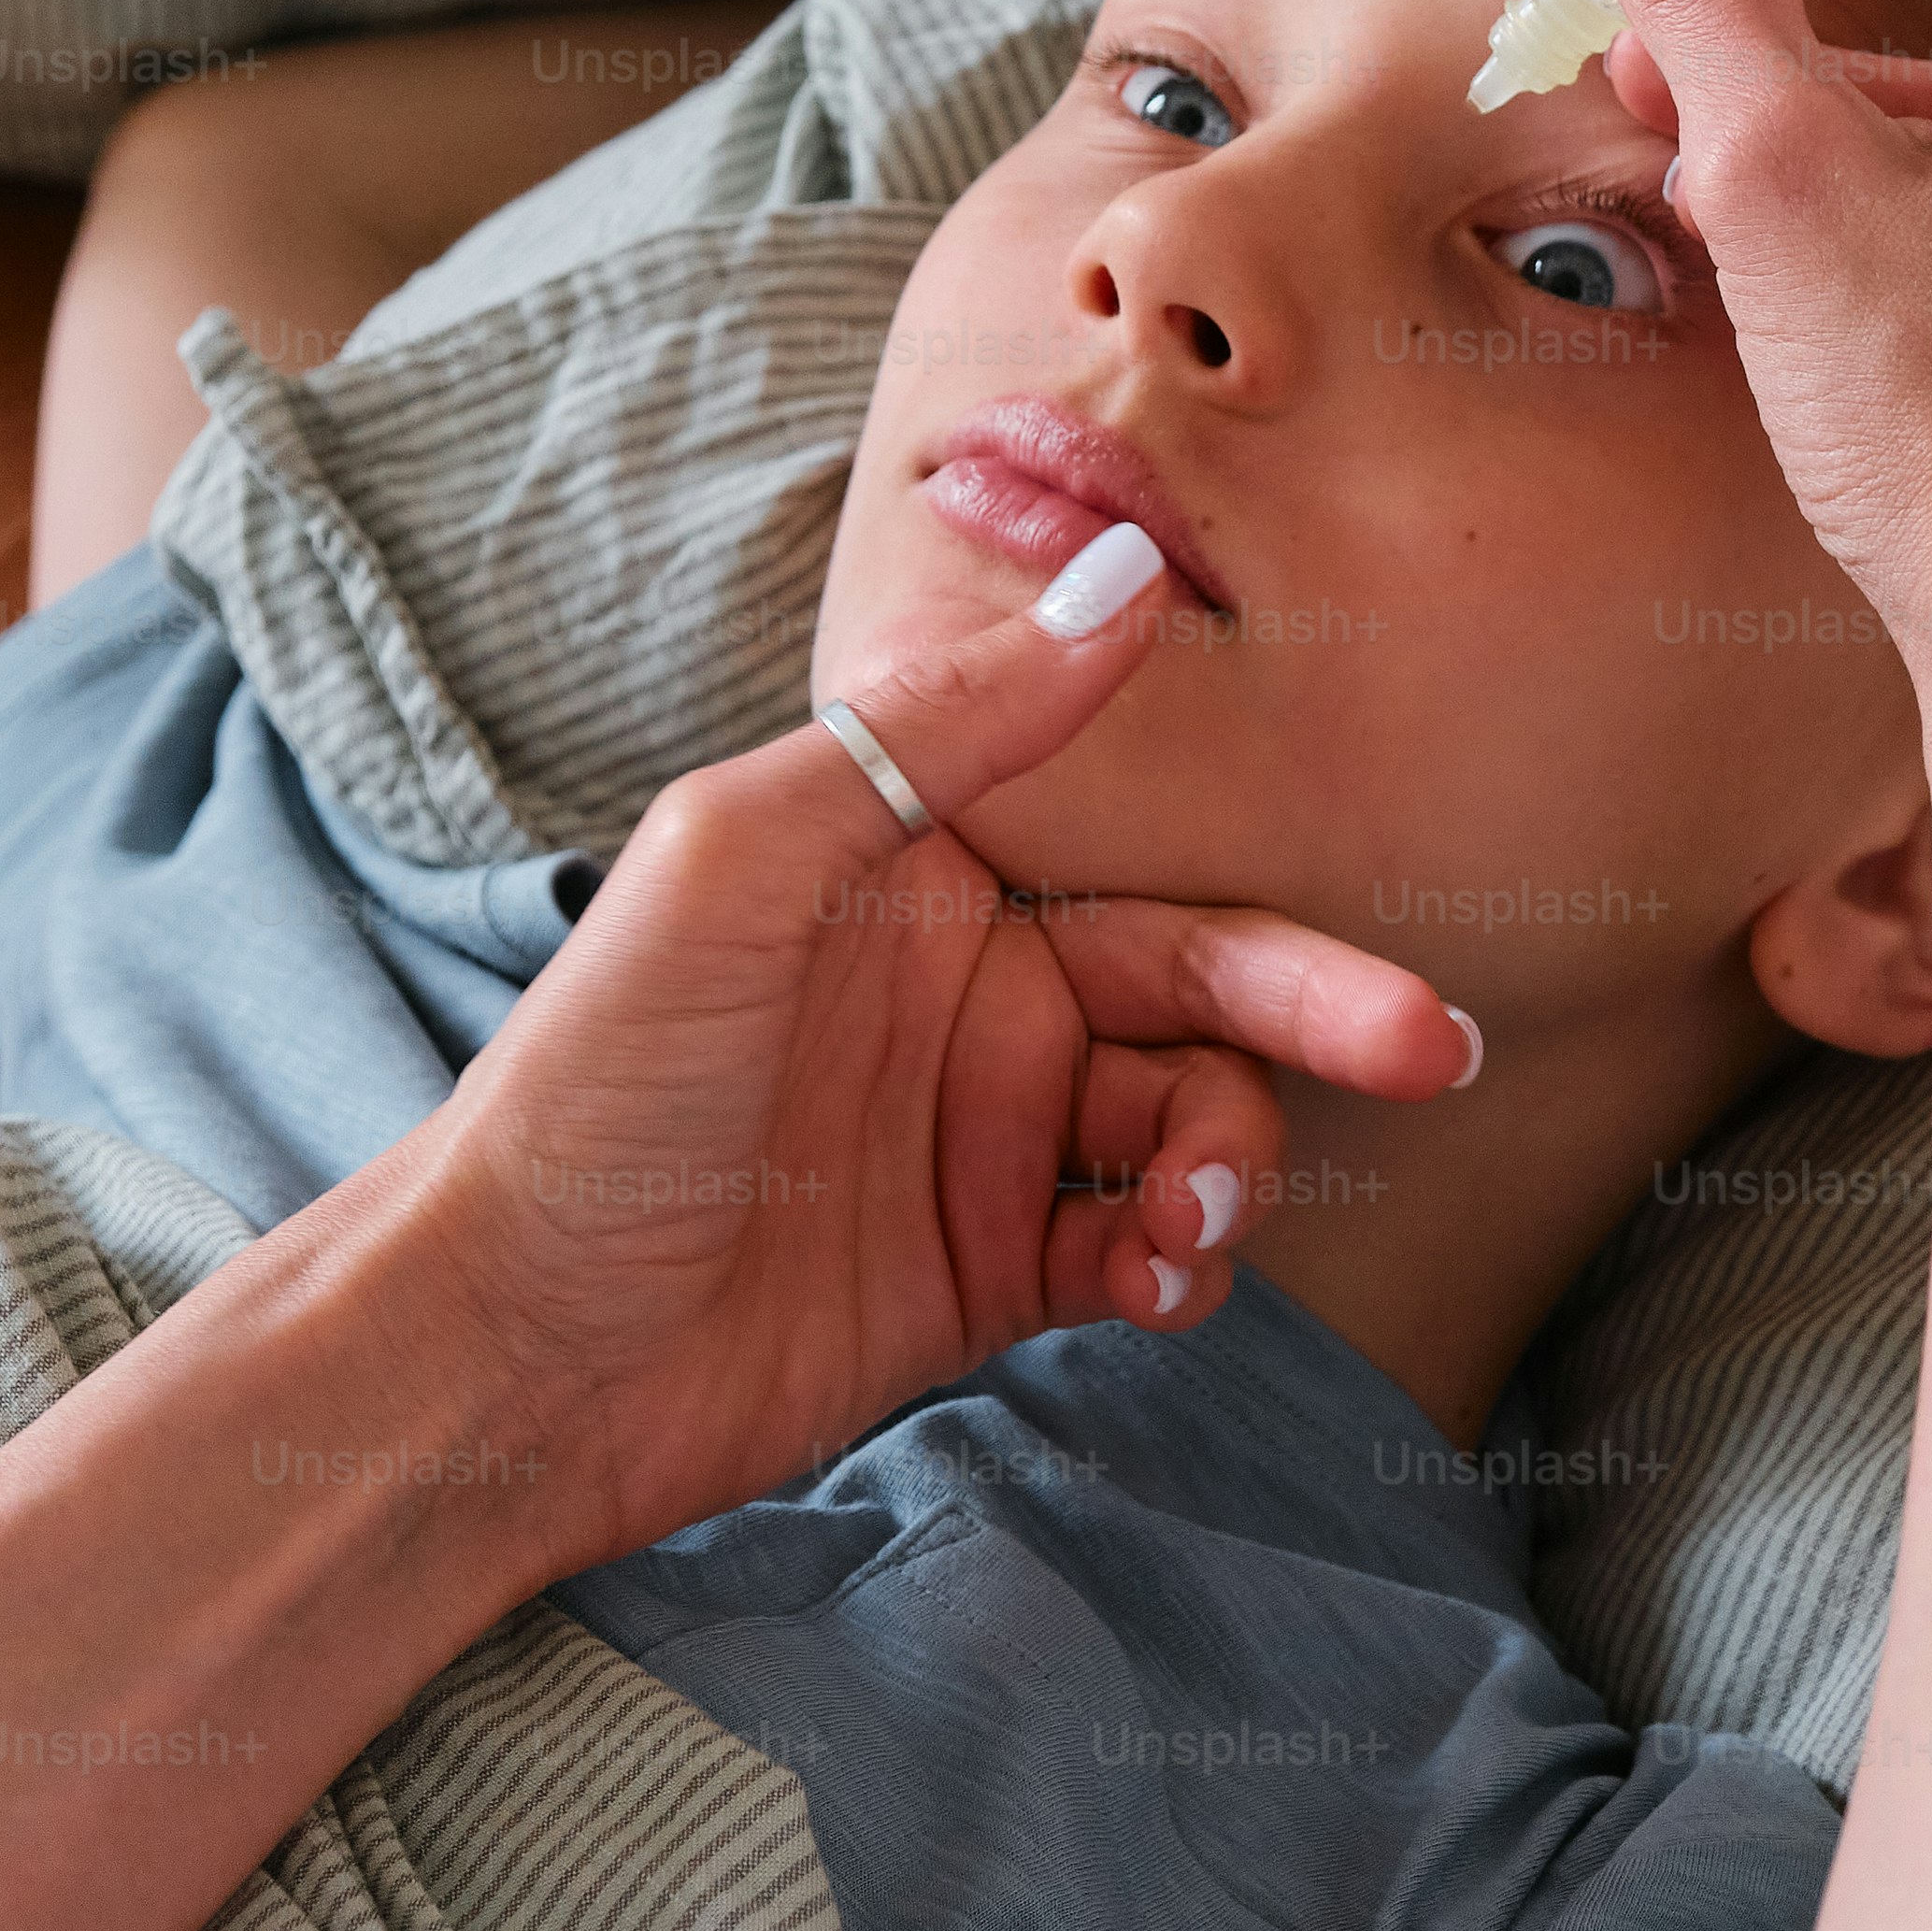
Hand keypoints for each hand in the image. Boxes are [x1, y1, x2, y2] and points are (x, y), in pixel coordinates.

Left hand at [368, 544, 1472, 1574]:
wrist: (506, 1350)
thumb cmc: (590, 1089)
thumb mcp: (744, 864)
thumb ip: (943, 728)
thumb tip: (1124, 580)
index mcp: (917, 870)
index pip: (1136, 844)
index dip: (1260, 866)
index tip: (1373, 876)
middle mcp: (969, 992)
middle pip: (1201, 984)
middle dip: (1319, 1015)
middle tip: (1425, 1050)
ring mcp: (983, 1136)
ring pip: (1190, 1121)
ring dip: (1231, 1163)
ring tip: (1195, 1224)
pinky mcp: (988, 1270)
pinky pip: (1142, 1248)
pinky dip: (1182, 1262)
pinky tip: (1162, 1286)